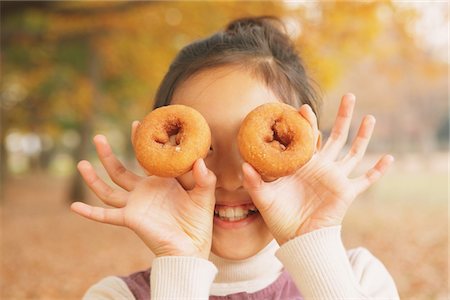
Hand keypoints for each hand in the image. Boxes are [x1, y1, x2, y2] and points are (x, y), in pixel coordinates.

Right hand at [71, 123, 216, 258]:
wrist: (192, 247)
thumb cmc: (198, 221)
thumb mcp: (205, 195)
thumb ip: (205, 178)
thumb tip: (199, 160)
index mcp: (160, 182)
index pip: (145, 158)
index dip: (139, 141)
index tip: (136, 123)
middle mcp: (144, 191)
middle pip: (119, 170)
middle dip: (107, 154)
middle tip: (98, 137)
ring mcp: (135, 205)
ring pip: (109, 189)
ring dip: (94, 178)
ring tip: (81, 163)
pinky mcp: (131, 219)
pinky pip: (107, 216)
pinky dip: (90, 212)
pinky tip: (74, 206)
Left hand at [242, 94, 393, 244]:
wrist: (297, 239)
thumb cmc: (280, 218)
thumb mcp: (264, 198)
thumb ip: (255, 182)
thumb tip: (243, 166)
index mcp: (302, 164)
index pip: (307, 137)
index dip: (306, 122)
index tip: (302, 107)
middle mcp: (321, 167)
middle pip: (336, 136)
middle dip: (343, 116)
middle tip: (349, 96)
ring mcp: (336, 178)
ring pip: (353, 152)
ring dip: (363, 135)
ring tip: (370, 117)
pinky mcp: (347, 192)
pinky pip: (365, 180)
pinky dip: (378, 171)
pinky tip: (389, 158)